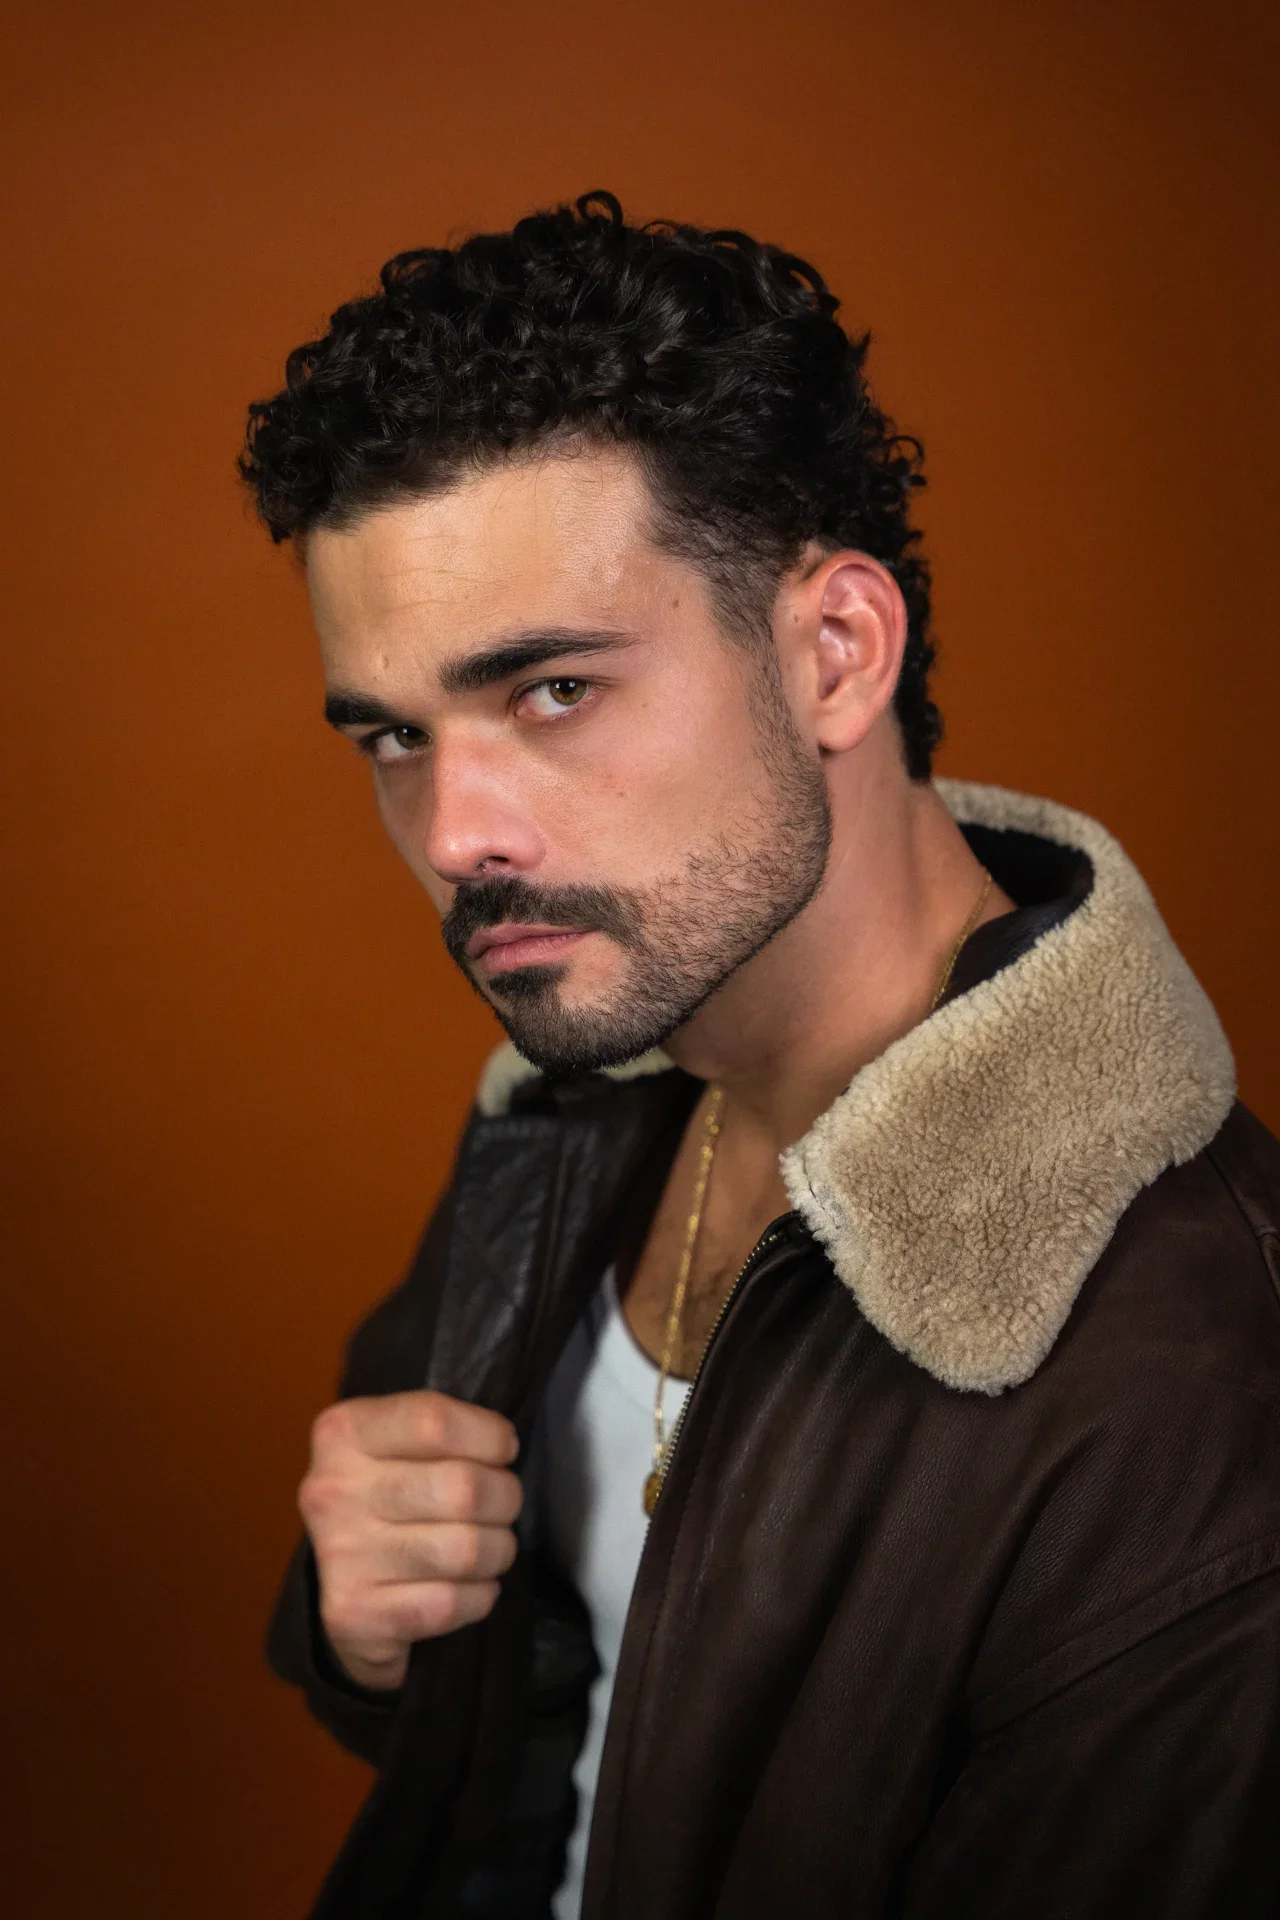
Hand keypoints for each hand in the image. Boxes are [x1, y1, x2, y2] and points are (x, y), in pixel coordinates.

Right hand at [298, 1389, 522, 1691]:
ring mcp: (340, 1556)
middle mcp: (333, 1491)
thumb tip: (504, 1443)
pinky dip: (478, 1597)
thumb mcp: (397, 1442)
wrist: (338, 1586)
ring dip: (498, 1550)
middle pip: (461, 1488)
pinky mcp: (352, 1615)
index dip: (489, 1436)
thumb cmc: (388, 1496)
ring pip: (463, 1550)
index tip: (504, 1451)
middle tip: (504, 1505)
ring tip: (493, 1547)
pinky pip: (448, 1605)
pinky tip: (473, 1587)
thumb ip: (442, 1430)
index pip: (435, 1422)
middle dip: (505, 1498)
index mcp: (344, 1432)